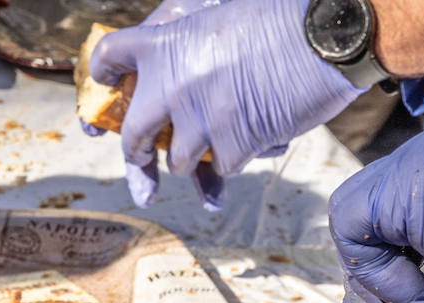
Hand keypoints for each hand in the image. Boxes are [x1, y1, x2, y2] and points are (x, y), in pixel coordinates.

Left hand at [87, 0, 363, 209]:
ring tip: (211, 150)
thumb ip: (190, 42)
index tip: (105, 82)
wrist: (320, 38)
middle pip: (133, 134)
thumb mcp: (219, 15)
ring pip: (179, 161)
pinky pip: (223, 167)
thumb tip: (176, 69)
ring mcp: (200, 121)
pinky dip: (237, 158)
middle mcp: (171, 85)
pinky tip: (256, 140)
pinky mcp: (231, 147)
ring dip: (194, 160)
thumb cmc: (279, 15)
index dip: (103, 72)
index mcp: (163, 44)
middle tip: (141, 160)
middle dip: (136, 153)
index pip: (110, 56)